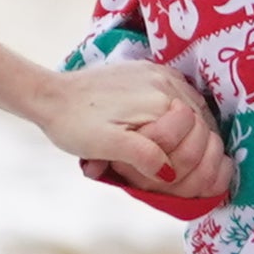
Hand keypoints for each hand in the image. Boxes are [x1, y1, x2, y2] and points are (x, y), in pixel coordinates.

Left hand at [41, 61, 230, 203]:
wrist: (51, 97)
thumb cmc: (73, 125)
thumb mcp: (103, 145)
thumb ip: (141, 155)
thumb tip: (168, 171)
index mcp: (158, 102)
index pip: (197, 140)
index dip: (185, 166)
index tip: (166, 180)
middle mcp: (167, 83)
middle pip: (202, 129)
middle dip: (192, 158)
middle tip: (170, 176)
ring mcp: (162, 75)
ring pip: (199, 115)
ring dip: (192, 141)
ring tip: (171, 161)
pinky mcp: (154, 73)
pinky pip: (186, 100)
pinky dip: (185, 123)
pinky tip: (170, 139)